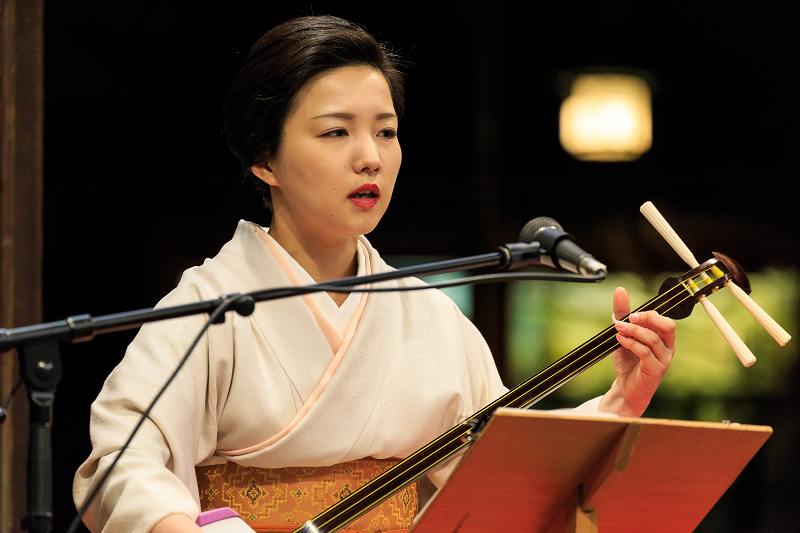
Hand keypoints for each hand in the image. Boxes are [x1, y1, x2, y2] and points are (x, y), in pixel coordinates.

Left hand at [598, 287, 675, 416]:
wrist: (626, 388)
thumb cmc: (628, 362)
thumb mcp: (623, 334)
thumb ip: (622, 314)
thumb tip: (620, 290)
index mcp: (663, 338)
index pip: (662, 318)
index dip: (647, 313)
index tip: (628, 314)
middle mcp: (667, 347)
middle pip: (668, 326)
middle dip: (649, 318)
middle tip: (630, 317)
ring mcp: (663, 360)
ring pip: (654, 339)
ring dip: (634, 331)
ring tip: (618, 328)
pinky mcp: (655, 370)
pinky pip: (646, 353)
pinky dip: (631, 343)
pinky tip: (620, 340)